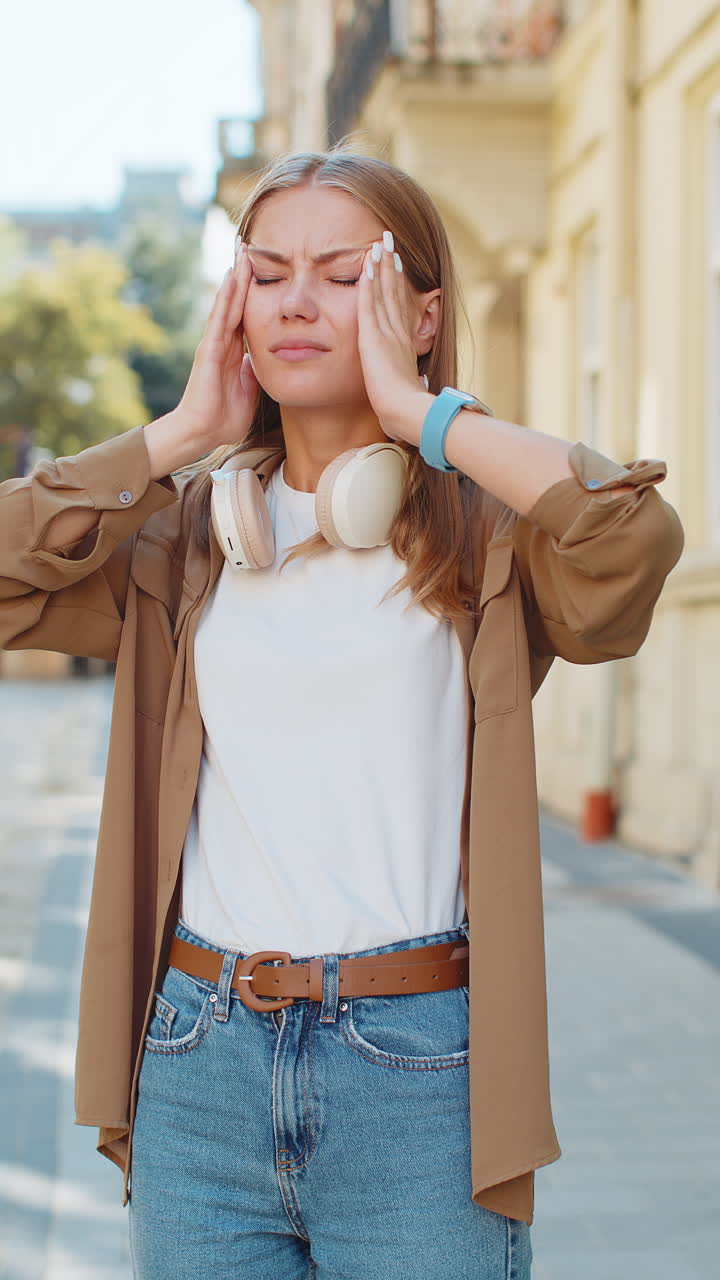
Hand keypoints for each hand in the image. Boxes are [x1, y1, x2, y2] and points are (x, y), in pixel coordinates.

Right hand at [174, 240, 259, 451]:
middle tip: (251, 243)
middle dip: (244, 272)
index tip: (264, 265)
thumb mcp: (251, 390)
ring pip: (228, 302)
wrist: (203, 432)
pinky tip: (232, 277)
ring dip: (236, 276)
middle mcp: (223, 341)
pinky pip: (220, 318)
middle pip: (236, 299)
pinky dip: (226, 297)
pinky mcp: (209, 350)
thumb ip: (256, 372)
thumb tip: (266, 359)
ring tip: (243, 249)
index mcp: (235, 350)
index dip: (254, 289)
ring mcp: (214, 343)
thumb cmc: (225, 417)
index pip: (247, 312)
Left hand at [357, 234, 429, 443]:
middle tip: (390, 242)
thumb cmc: (408, 410)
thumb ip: (411, 381)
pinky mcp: (375, 336)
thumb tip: (420, 384)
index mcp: (404, 345)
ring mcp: (388, 332)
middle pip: (394, 292)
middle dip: (392, 265)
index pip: (400, 308)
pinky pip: (370, 302)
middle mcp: (399, 333)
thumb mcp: (409, 390)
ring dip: (382, 264)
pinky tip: (367, 262)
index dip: (398, 285)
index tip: (397, 266)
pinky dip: (369, 281)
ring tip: (380, 242)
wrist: (408, 412)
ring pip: (384, 291)